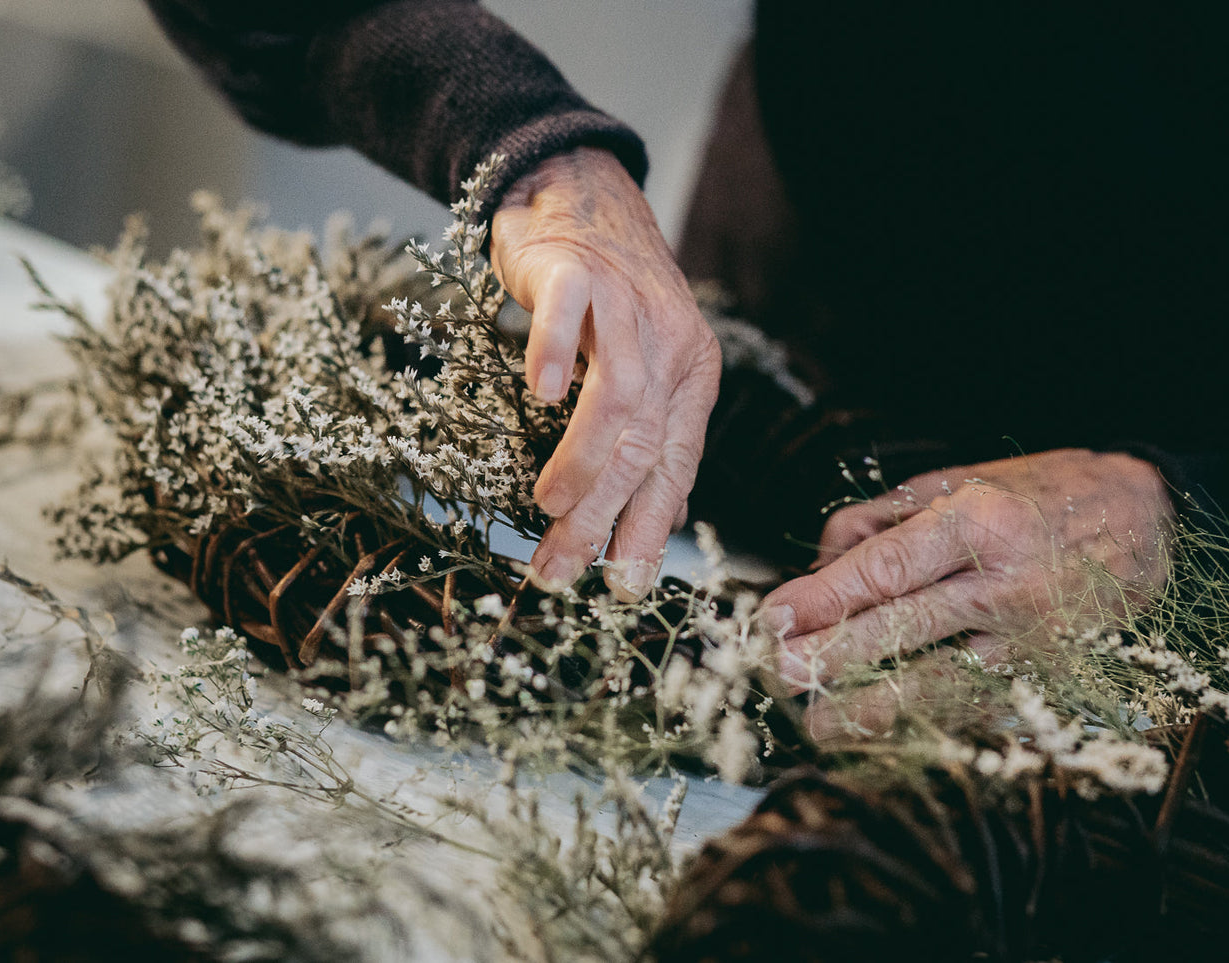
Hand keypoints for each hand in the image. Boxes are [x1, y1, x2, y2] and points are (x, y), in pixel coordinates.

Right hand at [491, 147, 720, 599]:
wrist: (578, 195)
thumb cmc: (602, 299)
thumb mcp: (640, 369)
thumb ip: (646, 436)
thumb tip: (650, 523)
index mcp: (692, 375)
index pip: (676, 466)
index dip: (649, 530)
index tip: (621, 586)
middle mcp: (670, 343)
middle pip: (644, 444)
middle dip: (605, 519)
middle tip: (564, 570)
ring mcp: (625, 304)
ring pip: (614, 396)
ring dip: (582, 460)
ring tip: (549, 509)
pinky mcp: (577, 271)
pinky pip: (569, 315)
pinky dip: (556, 355)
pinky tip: (537, 395)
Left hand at [759, 449, 1174, 738]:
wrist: (1150, 521)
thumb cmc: (1039, 494)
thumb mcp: (956, 480)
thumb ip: (882, 521)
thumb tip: (819, 568)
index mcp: (978, 521)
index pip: (885, 568)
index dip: (823, 598)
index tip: (773, 617)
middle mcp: (1005, 583)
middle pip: (903, 628)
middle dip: (831, 655)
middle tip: (779, 672)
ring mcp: (1030, 637)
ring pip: (939, 681)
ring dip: (871, 706)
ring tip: (818, 723)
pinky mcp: (1048, 675)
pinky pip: (976, 705)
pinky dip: (924, 721)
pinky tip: (883, 731)